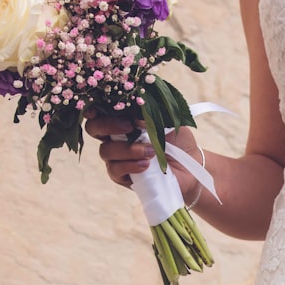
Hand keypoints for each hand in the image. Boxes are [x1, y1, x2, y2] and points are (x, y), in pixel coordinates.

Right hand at [84, 113, 201, 201]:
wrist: (190, 166)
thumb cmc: (178, 140)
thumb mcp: (169, 121)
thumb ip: (152, 113)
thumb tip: (135, 116)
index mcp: (123, 119)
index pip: (100, 111)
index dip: (94, 108)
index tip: (101, 107)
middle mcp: (115, 138)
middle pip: (94, 129)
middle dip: (108, 125)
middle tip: (128, 126)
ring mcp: (117, 158)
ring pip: (106, 151)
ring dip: (128, 149)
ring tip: (151, 151)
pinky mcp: (122, 177)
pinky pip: (115, 171)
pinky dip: (130, 166)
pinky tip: (146, 165)